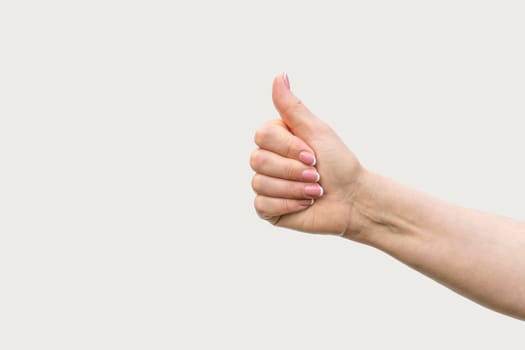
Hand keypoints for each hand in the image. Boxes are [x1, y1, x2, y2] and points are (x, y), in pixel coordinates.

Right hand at [251, 73, 366, 236]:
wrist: (352, 199)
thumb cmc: (338, 163)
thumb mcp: (316, 130)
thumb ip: (293, 106)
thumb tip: (279, 74)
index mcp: (276, 139)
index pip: (261, 136)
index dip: (288, 147)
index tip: (313, 154)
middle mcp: (267, 159)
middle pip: (257, 160)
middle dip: (292, 169)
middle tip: (316, 174)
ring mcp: (265, 184)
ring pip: (259, 183)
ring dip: (294, 188)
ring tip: (315, 190)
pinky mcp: (267, 208)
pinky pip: (262, 204)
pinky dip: (288, 204)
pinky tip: (305, 203)